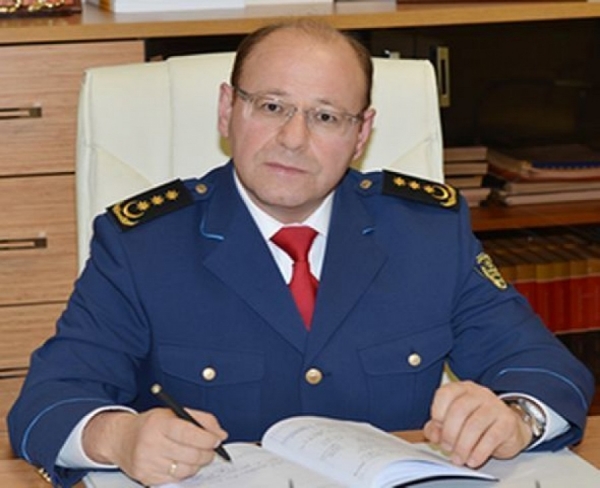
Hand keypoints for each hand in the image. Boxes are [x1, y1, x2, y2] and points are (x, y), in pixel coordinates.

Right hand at [82, 408, 227, 485]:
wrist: (121, 439)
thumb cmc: (151, 425)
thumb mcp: (173, 413)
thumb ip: (200, 419)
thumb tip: (221, 435)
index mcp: (159, 424)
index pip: (188, 433)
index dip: (207, 438)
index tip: (216, 440)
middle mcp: (151, 444)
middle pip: (190, 454)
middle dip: (207, 453)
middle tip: (212, 449)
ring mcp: (148, 463)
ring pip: (185, 470)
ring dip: (198, 464)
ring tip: (197, 455)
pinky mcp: (146, 478)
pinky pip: (175, 479)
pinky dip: (185, 472)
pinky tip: (182, 462)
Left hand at [423, 380, 531, 467]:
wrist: (508, 429)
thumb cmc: (476, 423)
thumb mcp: (453, 421)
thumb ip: (437, 426)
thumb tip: (433, 435)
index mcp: (462, 389)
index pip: (445, 394)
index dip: (437, 413)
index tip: (436, 430)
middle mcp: (478, 394)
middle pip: (459, 410)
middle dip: (450, 433)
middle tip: (447, 448)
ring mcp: (495, 406)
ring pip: (474, 425)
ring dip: (463, 446)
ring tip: (459, 458)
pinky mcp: (508, 422)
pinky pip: (491, 438)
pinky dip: (478, 452)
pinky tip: (473, 460)